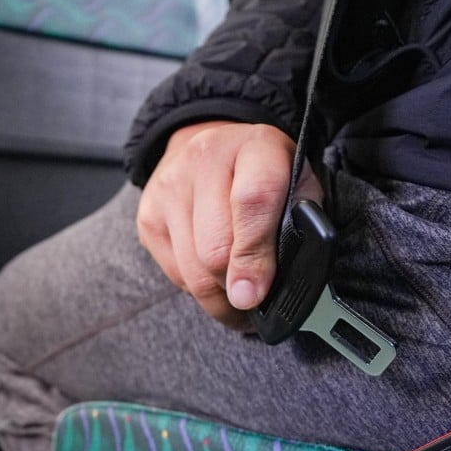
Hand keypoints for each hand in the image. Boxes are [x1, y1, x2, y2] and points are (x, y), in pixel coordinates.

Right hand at [136, 121, 322, 328]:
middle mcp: (204, 160)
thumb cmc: (263, 175)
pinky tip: (214, 278)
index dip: (255, 256)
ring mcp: (169, 188)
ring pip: (193, 271)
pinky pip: (175, 274)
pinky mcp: (148, 216)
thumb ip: (302, 221)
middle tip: (255, 303)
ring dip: (218, 298)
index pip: (252, 202)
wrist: (208, 147)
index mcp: (255, 146)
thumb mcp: (297, 182)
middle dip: (237, 287)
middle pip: (215, 249)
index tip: (255, 296)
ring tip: (237, 301)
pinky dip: (198, 288)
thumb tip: (287, 280)